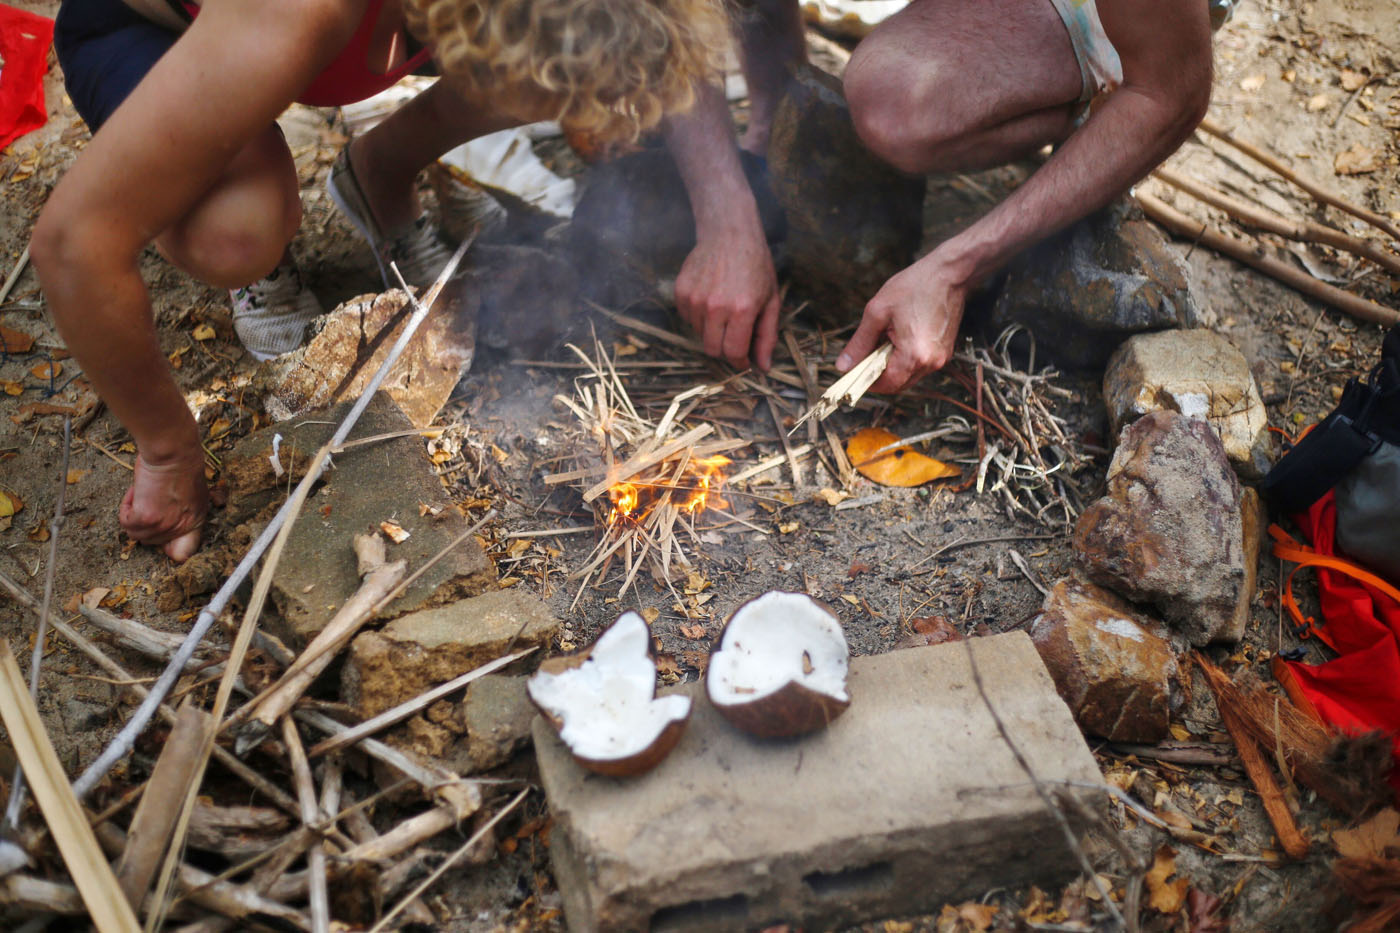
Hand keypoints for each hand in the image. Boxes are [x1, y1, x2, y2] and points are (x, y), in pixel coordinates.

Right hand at [120, 446, 208, 562]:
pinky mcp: (146, 518)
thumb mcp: (191, 491)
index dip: (168, 545)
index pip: (183, 553)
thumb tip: (163, 515)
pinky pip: (125, 523)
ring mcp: (164, 525)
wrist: (174, 452)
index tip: (159, 530)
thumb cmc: (181, 463)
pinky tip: (135, 491)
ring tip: (141, 492)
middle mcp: (182, 527)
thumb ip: (180, 509)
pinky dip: (125, 507)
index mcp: (196, 521)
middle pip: (153, 541)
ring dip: (133, 514)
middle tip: (147, 499)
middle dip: (145, 522)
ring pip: (136, 534)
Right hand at [675, 233, 780, 370]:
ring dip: (711, 330)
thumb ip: (767, 336)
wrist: (730, 234)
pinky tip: (710, 298)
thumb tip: (763, 367)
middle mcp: (715, 306)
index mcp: (742, 309)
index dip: (740, 362)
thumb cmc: (755, 267)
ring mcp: (695, 299)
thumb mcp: (771, 301)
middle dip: (725, 350)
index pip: (733, 352)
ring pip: (699, 334)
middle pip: (712, 349)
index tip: (744, 362)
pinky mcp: (681, 291)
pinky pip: (687, 318)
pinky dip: (698, 316)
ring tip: (724, 309)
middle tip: (734, 337)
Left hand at [837, 252, 968, 393]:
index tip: (854, 371)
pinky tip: (900, 337)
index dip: (867, 382)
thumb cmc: (915, 286)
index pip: (886, 385)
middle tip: (866, 353)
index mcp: (913, 355)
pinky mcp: (945, 352)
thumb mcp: (877, 312)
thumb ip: (860, 343)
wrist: (950, 273)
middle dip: (879, 374)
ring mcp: (941, 359)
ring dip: (893, 366)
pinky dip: (906, 359)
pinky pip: (920, 365)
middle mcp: (930, 363)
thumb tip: (844, 366)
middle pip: (898, 384)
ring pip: (909, 376)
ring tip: (886, 339)